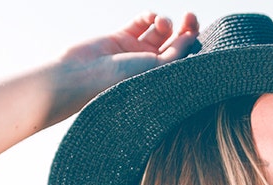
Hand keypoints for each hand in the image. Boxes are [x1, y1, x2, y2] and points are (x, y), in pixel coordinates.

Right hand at [51, 12, 198, 119]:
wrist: (80, 77)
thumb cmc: (118, 82)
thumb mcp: (155, 69)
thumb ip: (175, 53)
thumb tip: (191, 37)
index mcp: (160, 78)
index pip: (183, 57)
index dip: (191, 40)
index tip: (192, 28)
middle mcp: (148, 66)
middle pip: (174, 42)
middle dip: (184, 28)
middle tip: (189, 16)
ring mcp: (134, 51)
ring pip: (159, 31)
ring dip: (165, 22)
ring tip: (161, 22)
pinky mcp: (120, 38)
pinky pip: (140, 23)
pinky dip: (148, 16)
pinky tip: (150, 17)